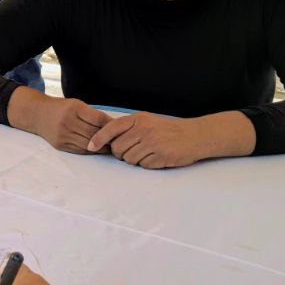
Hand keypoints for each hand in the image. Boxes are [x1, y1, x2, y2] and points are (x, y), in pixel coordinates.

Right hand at [32, 97, 112, 153]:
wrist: (37, 114)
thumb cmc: (61, 108)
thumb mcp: (76, 104)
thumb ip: (92, 114)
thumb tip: (112, 125)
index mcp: (74, 108)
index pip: (98, 118)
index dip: (110, 125)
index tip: (120, 129)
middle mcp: (67, 121)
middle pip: (93, 133)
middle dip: (108, 138)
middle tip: (119, 141)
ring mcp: (63, 134)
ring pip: (88, 144)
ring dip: (101, 147)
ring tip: (111, 147)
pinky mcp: (60, 145)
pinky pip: (80, 150)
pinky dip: (91, 150)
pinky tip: (98, 149)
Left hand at [87, 112, 211, 168]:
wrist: (195, 136)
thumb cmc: (167, 130)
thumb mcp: (147, 121)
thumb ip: (128, 128)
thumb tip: (105, 141)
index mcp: (138, 119)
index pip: (111, 128)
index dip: (98, 139)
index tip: (90, 146)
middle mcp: (144, 129)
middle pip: (118, 148)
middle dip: (121, 153)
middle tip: (134, 151)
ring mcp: (153, 143)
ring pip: (129, 159)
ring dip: (135, 160)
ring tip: (148, 153)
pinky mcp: (161, 156)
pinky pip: (143, 165)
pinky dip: (147, 164)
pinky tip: (157, 157)